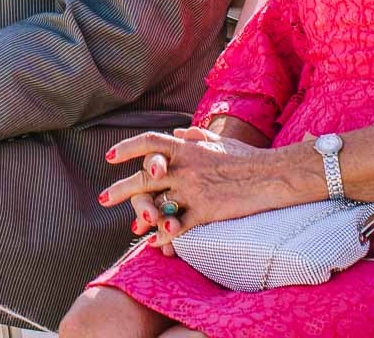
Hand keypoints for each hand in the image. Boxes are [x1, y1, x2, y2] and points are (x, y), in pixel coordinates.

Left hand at [99, 126, 284, 238]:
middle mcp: (185, 167)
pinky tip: (156, 243)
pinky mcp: (205, 211)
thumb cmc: (247, 157)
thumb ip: (197, 136)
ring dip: (140, 216)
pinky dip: (165, 235)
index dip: (127, 147)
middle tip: (103, 199)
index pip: (149, 142)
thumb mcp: (220, 141)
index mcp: (187, 148)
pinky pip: (178, 225)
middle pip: (144, 177)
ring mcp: (193, 190)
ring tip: (131, 228)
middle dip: (121, 190)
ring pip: (157, 203)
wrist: (271, 175)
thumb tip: (180, 131)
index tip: (110, 156)